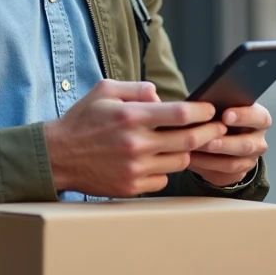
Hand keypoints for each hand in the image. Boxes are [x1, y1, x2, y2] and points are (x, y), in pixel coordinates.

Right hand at [44, 79, 227, 197]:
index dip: (202, 111)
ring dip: (188, 151)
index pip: (180, 114)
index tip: (210, 109)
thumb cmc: (82, 120)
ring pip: (180, 162)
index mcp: (131, 117)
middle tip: (218, 127)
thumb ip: (137, 88)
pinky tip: (159, 159)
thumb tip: (161, 95)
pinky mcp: (131, 186)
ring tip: (186, 142)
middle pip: (189, 140)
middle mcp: (136, 144)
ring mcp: (135, 168)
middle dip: (210, 132)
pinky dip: (166, 169)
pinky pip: (163, 178)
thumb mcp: (105, 90)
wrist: (58, 156)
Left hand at [187, 104, 270, 187]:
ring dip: (212, 158)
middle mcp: (258, 141)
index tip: (225, 115)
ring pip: (234, 163)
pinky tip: (191, 159)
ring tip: (194, 150)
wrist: (219, 136)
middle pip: (247, 145)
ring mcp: (249, 160)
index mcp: (259, 120)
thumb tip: (203, 105)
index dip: (244, 116)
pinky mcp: (237, 174)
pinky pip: (223, 175)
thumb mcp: (222, 106)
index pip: (260, 118)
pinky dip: (205, 167)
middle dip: (225, 143)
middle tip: (208, 139)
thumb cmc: (220, 115)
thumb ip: (218, 106)